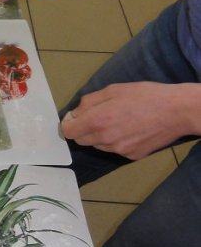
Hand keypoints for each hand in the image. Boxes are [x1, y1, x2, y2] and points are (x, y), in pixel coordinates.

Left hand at [60, 82, 193, 159]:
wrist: (177, 111)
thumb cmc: (145, 96)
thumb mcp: (113, 90)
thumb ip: (89, 102)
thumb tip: (75, 113)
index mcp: (97, 121)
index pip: (69, 131)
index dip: (70, 124)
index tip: (76, 118)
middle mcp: (105, 139)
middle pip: (81, 140)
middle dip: (84, 130)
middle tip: (99, 117)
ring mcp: (118, 150)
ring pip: (98, 146)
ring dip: (100, 136)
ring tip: (119, 122)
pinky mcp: (131, 156)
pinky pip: (115, 150)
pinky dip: (117, 142)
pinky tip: (131, 130)